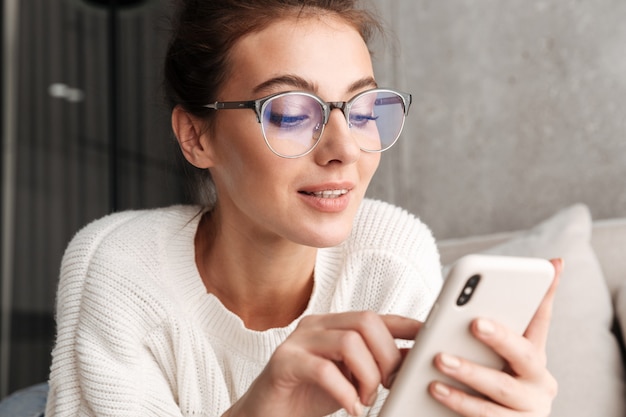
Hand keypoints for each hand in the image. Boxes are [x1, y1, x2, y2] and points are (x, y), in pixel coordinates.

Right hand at [224, 312, 420, 416]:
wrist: (267, 413)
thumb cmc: (309, 394)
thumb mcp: (350, 378)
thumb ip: (374, 365)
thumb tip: (410, 358)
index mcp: (334, 325)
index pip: (376, 317)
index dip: (406, 325)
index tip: (429, 336)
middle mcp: (316, 325)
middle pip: (366, 322)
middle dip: (386, 357)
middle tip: (385, 386)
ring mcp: (298, 341)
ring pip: (349, 342)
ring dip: (367, 376)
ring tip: (365, 399)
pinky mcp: (283, 362)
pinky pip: (323, 370)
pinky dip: (345, 393)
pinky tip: (351, 408)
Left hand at [428, 258, 562, 415]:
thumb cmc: (484, 385)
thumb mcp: (489, 357)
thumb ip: (481, 331)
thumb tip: (462, 302)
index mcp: (534, 357)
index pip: (542, 319)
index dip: (547, 292)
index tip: (549, 267)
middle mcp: (540, 382)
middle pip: (524, 354)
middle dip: (500, 336)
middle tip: (475, 323)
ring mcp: (530, 409)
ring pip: (501, 388)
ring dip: (469, 372)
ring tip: (440, 359)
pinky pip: (485, 416)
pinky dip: (459, 402)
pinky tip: (436, 390)